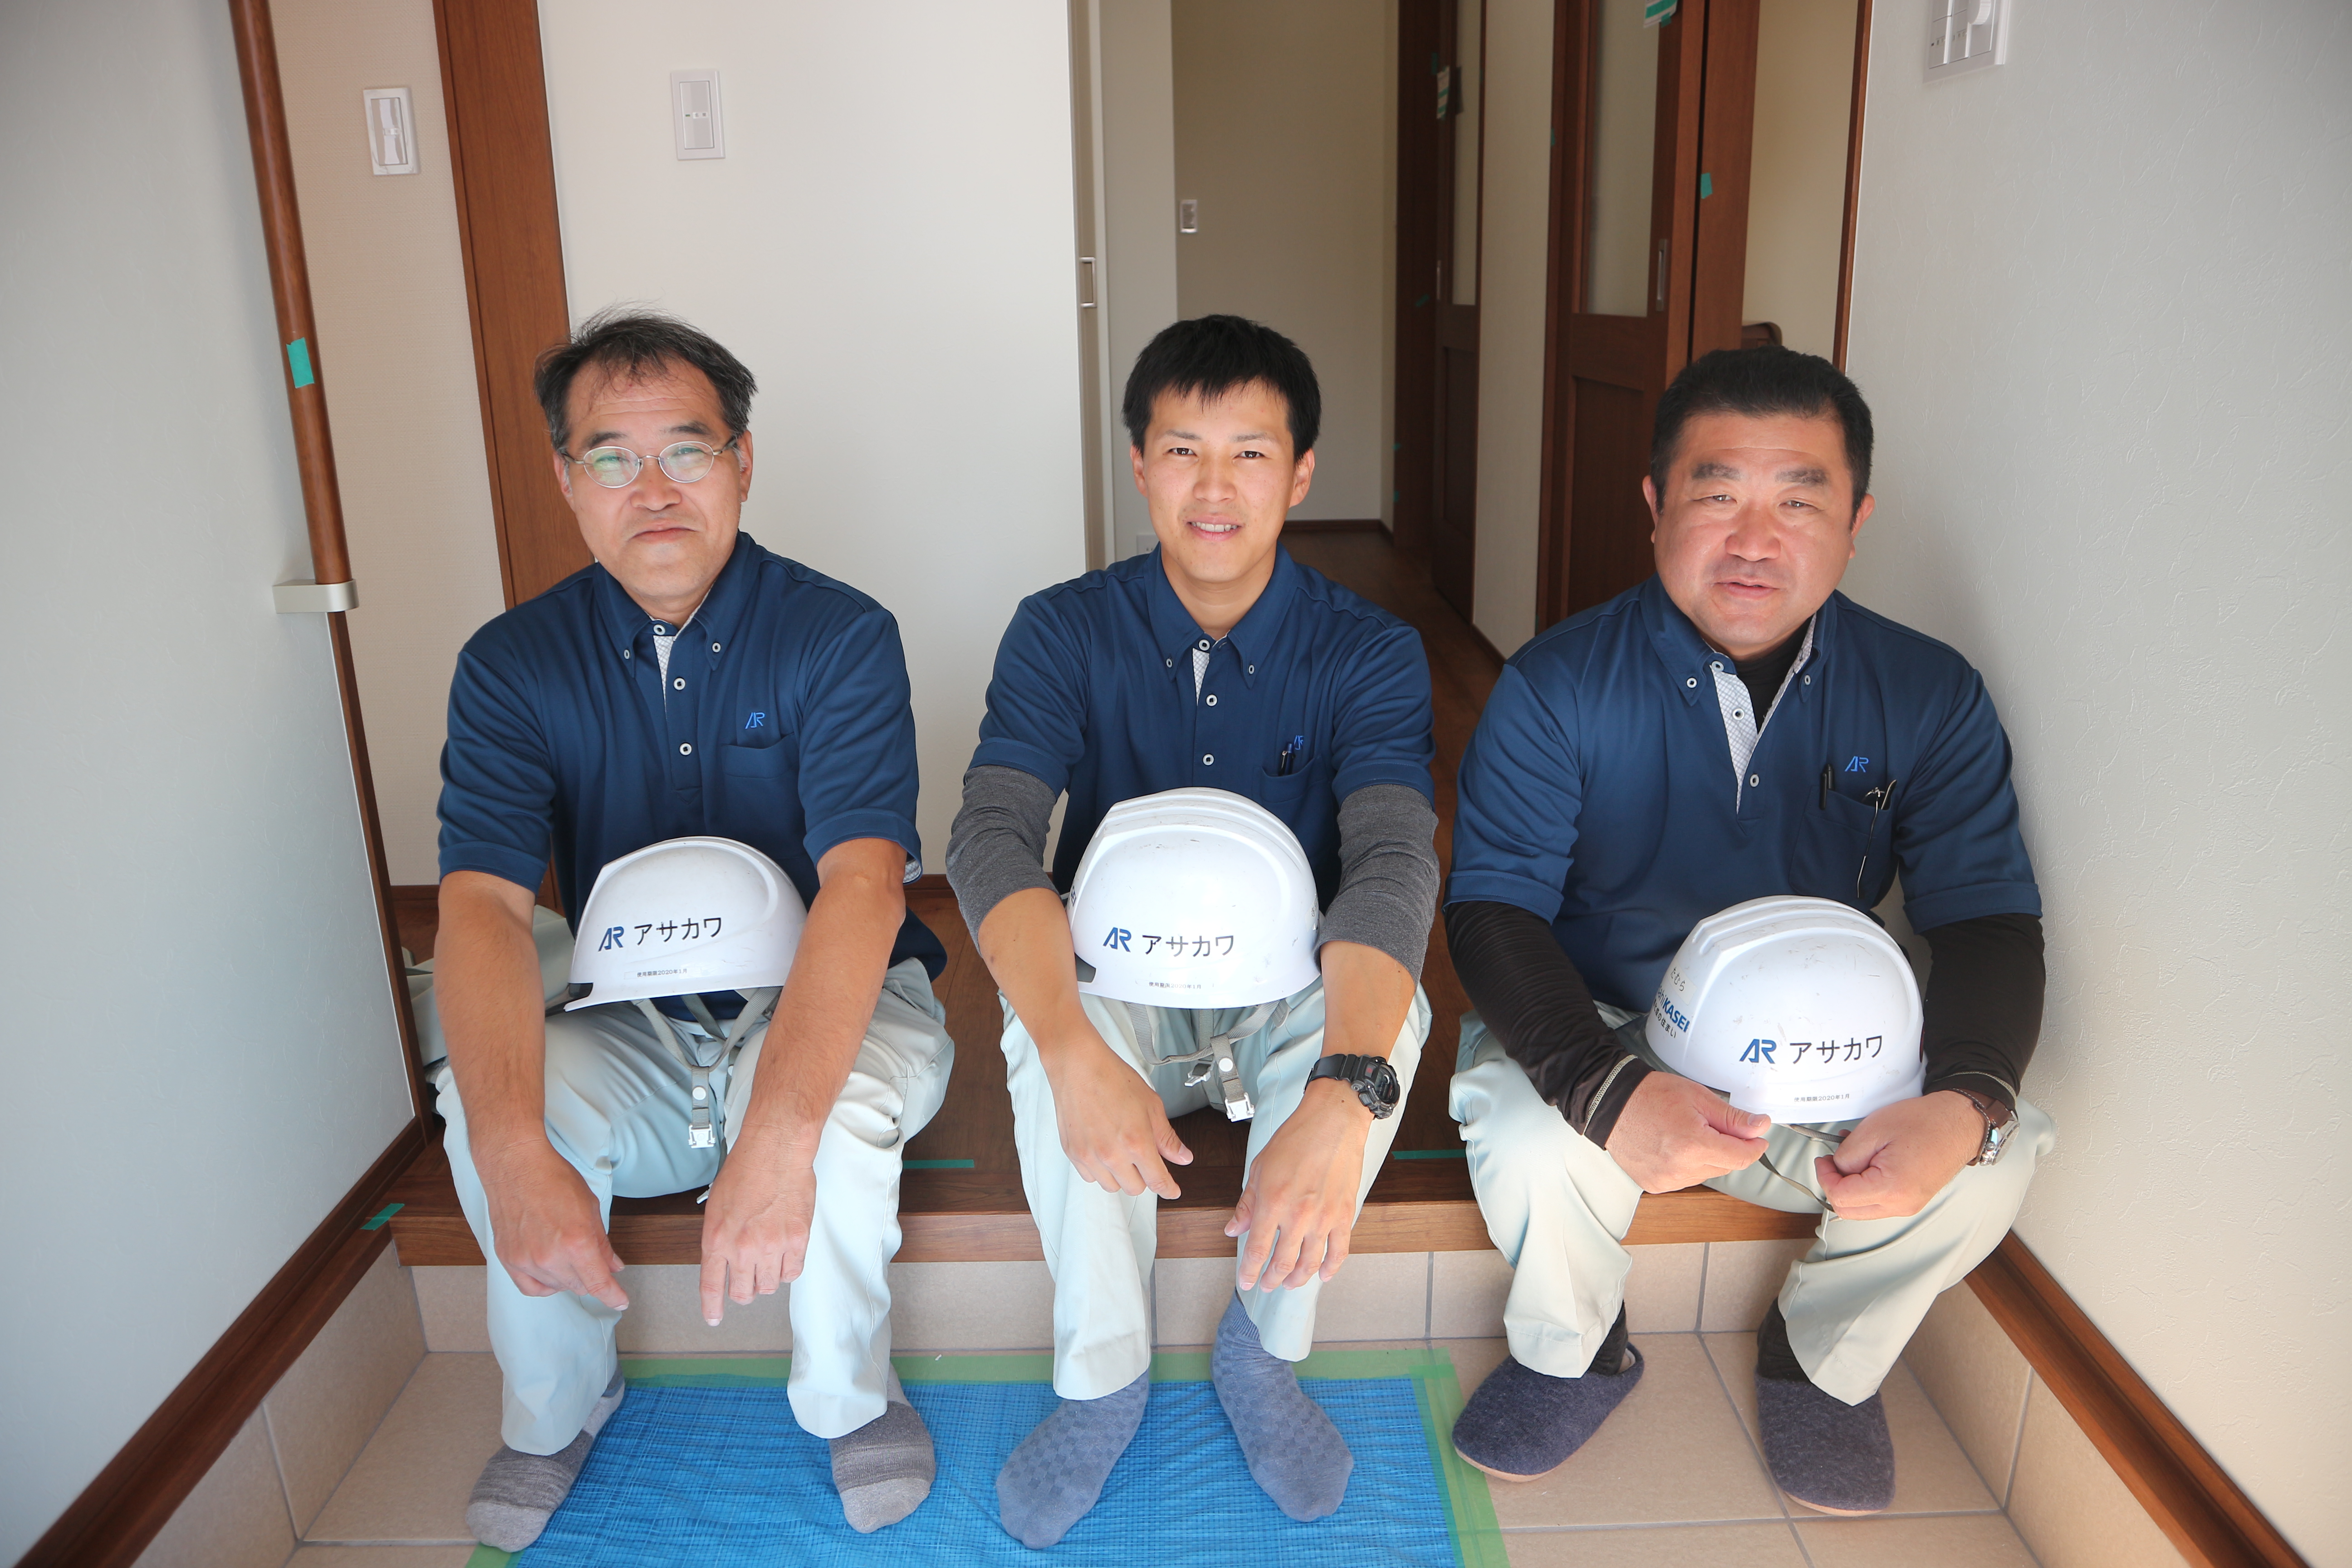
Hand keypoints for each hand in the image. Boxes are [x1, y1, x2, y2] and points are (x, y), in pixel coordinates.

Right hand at [478, 1138, 628, 1309]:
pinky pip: (531, 1287)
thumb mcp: (590, 1208)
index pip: (599, 1283)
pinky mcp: (509, 1259)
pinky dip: (545, 1284)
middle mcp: (551, 1257)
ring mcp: (527, 1260)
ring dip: (568, 1277)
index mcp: (576, 1243)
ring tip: (566, 1252)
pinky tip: (551, 1272)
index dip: (613, 1296)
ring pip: (557, 1287)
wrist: (516, 1166)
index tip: (620, 1301)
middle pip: (579, 1286)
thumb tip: (614, 1267)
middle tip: (590, 1258)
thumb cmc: (554, 1179)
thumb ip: (602, 1244)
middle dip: (590, 1276)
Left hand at [698, 1131, 818, 1324]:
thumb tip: (724, 1259)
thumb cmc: (746, 1169)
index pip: (712, 1285)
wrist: (775, 1150)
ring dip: (767, 1278)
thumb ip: (719, 1237)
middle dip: (744, 1290)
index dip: (712, 1307)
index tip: (714, 1317)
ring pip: (768, 1286)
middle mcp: (742, 1248)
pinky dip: (788, 1269)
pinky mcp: (797, 1240)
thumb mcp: (717, 1205)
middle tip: (749, 1278)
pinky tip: (785, 1255)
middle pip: (743, 1293)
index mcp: (716, 1239)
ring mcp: (771, 1246)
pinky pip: (792, 1272)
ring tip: (769, 1258)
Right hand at [1045, 1031, 1192, 1197]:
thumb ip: (1167, 1137)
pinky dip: (1100, 1170)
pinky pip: (1090, 1176)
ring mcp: (1090, 1156)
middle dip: (1144, 1177)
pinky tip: (1103, 1150)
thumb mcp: (1151, 1105)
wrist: (1078, 1066)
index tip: (1172, 1190)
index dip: (1168, 1189)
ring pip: (1111, 1186)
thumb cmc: (1113, 1079)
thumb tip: (1183, 1157)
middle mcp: (1112, 1155)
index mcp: (1137, 1143)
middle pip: (1135, 1188)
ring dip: (1121, 1176)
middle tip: (1143, 1158)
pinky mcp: (1073, 1153)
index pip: (1157, 1181)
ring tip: (1121, 1152)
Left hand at [1229, 1080, 1369, 1291]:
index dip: (1249, 1271)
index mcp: (1272, 1202)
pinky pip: (1339, 1251)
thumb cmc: (1296, 1138)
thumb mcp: (1260, 1168)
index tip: (1246, 1282)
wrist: (1333, 1121)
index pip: (1257, 1250)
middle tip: (1266, 1285)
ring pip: (1310, 1263)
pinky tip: (1324, 1275)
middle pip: (1283, 1263)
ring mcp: (1324, 1217)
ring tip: (1290, 1283)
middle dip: (1272, 1279)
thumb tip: (1234, 1229)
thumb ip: (1247, 1203)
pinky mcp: (1344, 1214)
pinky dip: (1331, 1268)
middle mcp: (1298, 1215)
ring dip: (1298, 1278)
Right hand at [1603, 1072, 1772, 1191]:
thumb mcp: (1699, 1097)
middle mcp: (1680, 1169)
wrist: (1612, 1104)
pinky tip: (1674, 1147)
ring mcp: (1666, 1180)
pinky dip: (1688, 1165)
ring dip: (1707, 1158)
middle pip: (1725, 1166)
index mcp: (1693, 1145)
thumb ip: (1733, 1118)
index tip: (1757, 1137)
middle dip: (1728, 1148)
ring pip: (1706, 1174)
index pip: (1741, 1157)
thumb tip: (1760, 1126)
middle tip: (1713, 1125)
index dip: (1754, 1146)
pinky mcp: (1656, 1185)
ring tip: (1687, 1134)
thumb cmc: (1650, 1095)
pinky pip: (1686, 1179)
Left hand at [1815, 1091, 1981, 1219]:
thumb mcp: (1874, 1130)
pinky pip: (1878, 1202)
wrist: (1959, 1123)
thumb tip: (1835, 1168)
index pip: (1840, 1197)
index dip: (1824, 1177)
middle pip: (1848, 1210)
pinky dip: (1866, 1187)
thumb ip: (1848, 1154)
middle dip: (1834, 1185)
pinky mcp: (1911, 1200)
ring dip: (1849, 1187)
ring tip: (1854, 1157)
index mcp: (1891, 1188)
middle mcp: (1901, 1204)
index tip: (1823, 1160)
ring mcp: (1908, 1205)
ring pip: (1861, 1209)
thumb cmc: (1925, 1122)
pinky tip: (1867, 1164)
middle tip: (1832, 1161)